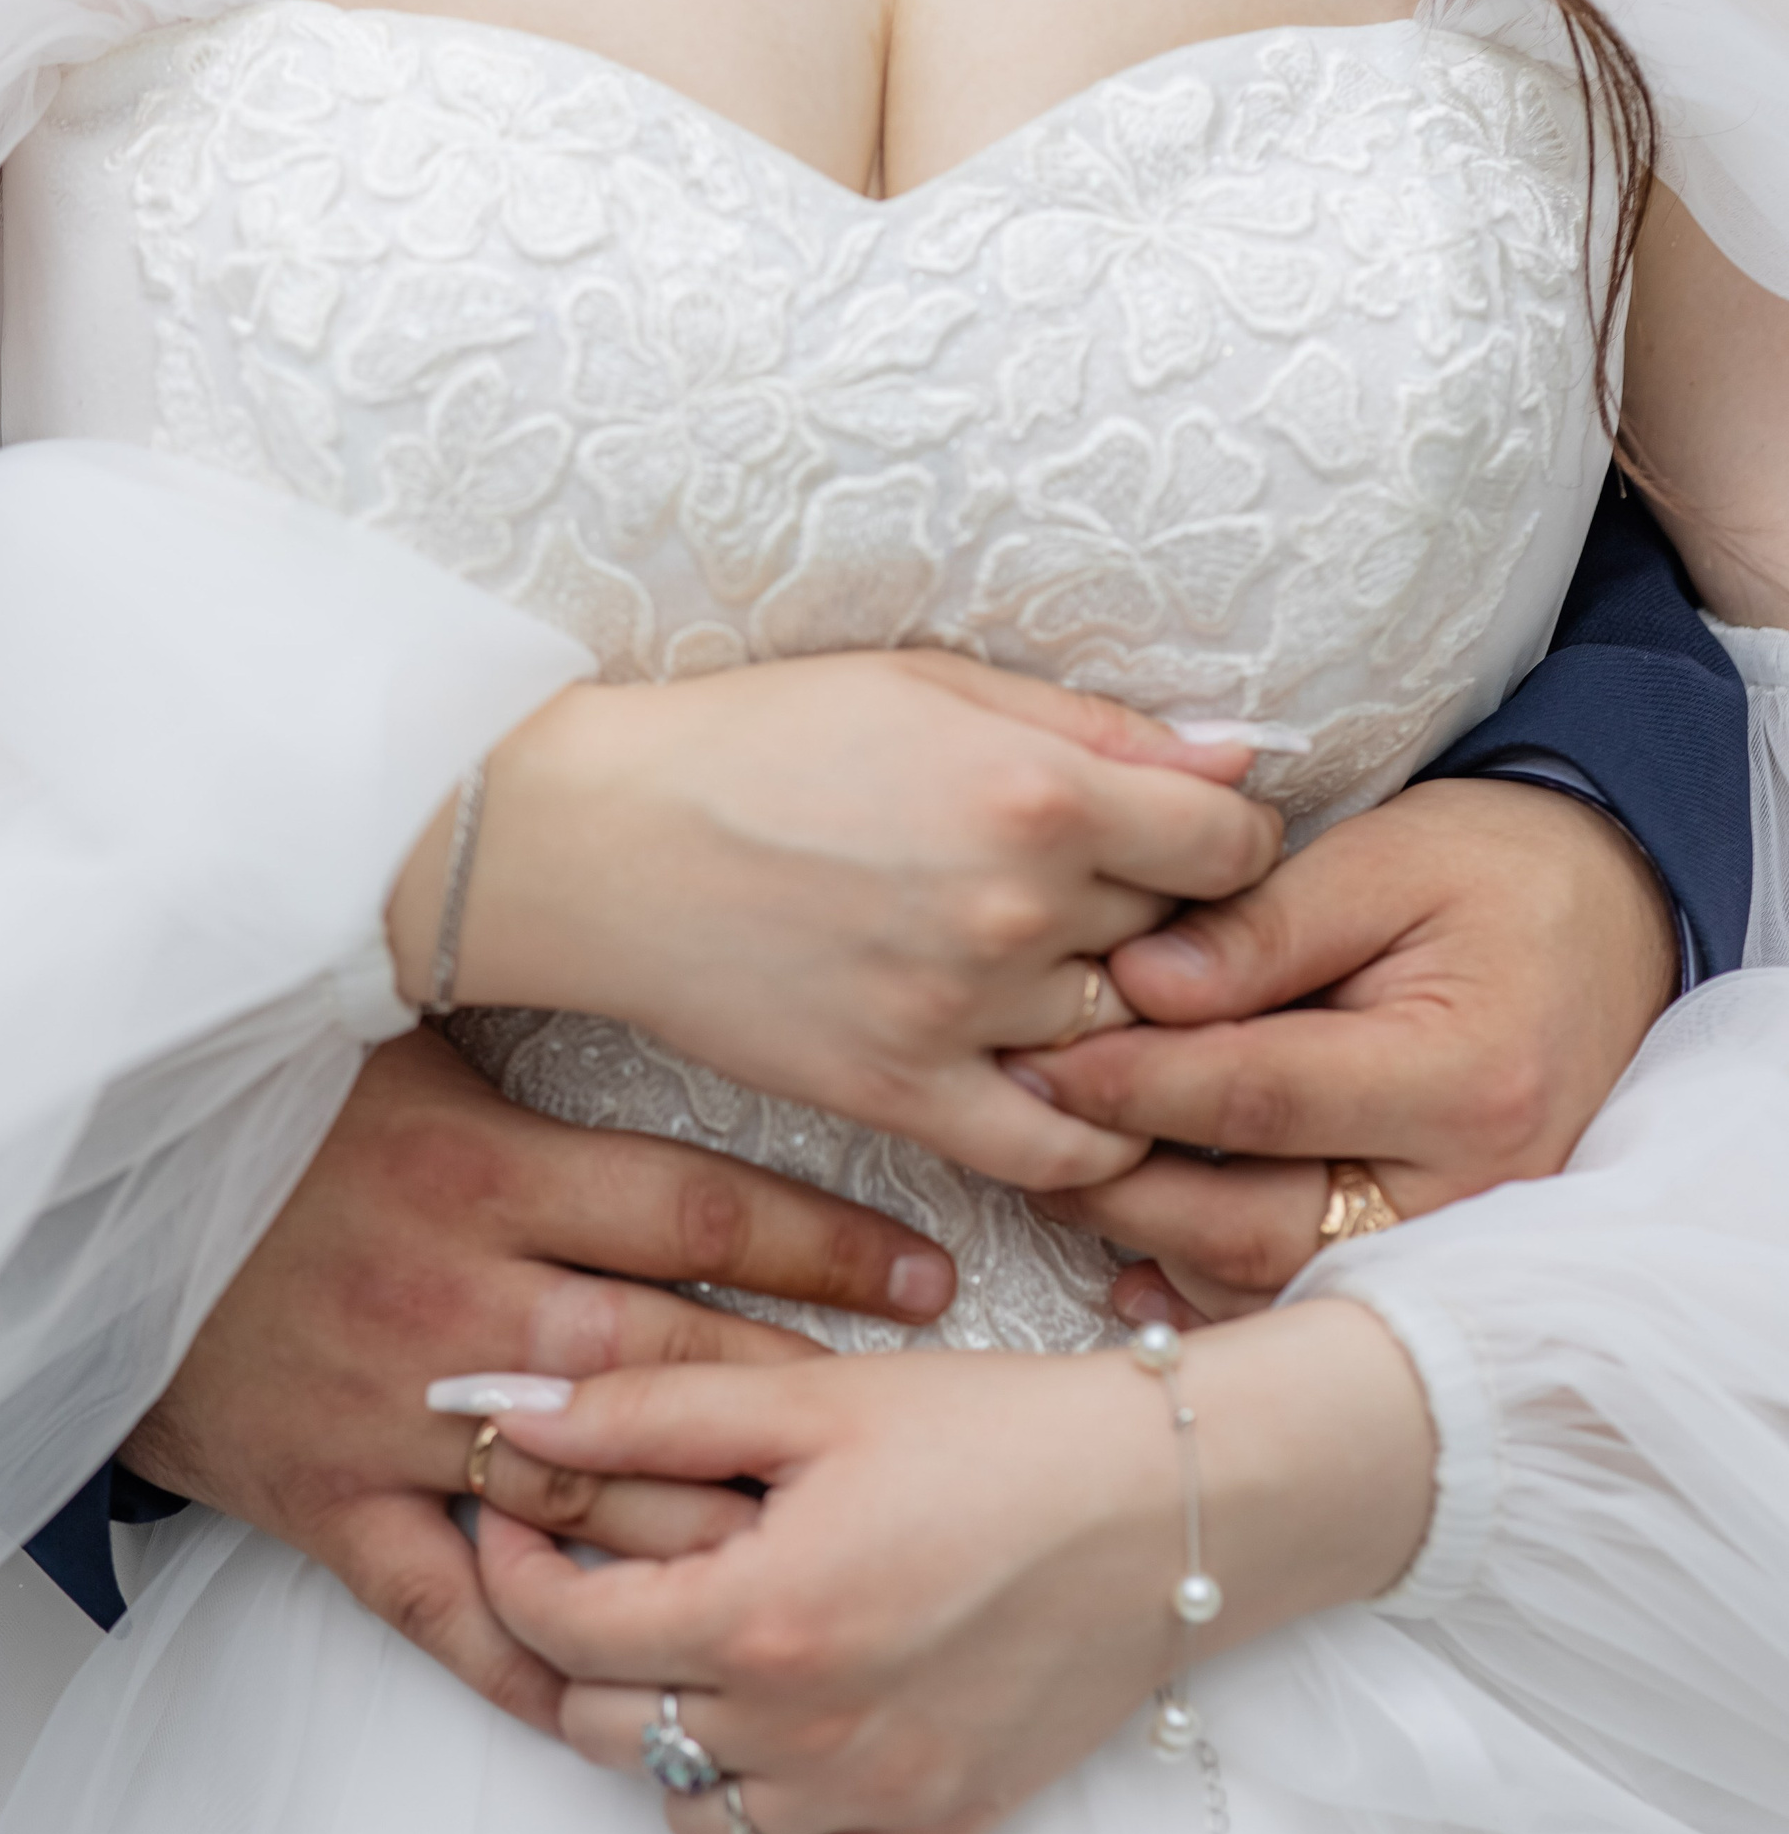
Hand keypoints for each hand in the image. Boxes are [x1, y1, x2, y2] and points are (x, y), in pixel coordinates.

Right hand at [119, 1025, 955, 1730]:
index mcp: (489, 1171)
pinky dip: (534, 1661)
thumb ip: (539, 1043)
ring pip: (587, 1496)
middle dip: (810, 1406)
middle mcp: (461, 1298)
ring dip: (708, 1536)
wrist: (82, 1196)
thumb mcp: (400, 1038)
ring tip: (825, 1565)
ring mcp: (394, 1412)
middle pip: (675, 1364)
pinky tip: (628, 1692)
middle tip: (923, 1444)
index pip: (703, 1209)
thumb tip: (695, 978)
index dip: (832, 1248)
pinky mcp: (327, 1501)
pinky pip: (446, 1609)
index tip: (933, 1280)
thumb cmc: (264, 1111)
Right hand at [388, 653, 1280, 1193]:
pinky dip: (1088, 1130)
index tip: (1187, 844)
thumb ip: (1097, 727)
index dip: (1224, 844)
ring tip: (1062, 976)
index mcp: (1038, 793)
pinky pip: (1052, 1149)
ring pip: (1123, 1037)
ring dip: (1116, 1013)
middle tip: (1114, 904)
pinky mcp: (900, 1093)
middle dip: (1165, 918)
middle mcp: (1017, 909)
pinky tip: (1069, 1089)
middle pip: (1182, 939)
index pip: (1232, 847)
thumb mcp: (931, 683)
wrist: (597, 842)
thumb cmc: (758, 740)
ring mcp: (961, 1013)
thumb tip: (1236, 761)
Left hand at [473, 1297, 1431, 1833]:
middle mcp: (806, 1728)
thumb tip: (501, 1411)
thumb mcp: (815, 1393)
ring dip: (664, 1738)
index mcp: (761, 1612)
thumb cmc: (1004, 1431)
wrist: (1176, 1498)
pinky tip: (772, 1760)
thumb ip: (647, 1410)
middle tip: (601, 1571)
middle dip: (571, 1646)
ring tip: (698, 1647)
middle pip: (604, 1728)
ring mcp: (874, 1794)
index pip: (557, 1627)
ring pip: (687, 1813)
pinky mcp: (942, 1827)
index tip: (513, 1512)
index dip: (508, 1563)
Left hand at [1012, 779, 1678, 1319]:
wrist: (1610, 918)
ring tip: (1058, 1174)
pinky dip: (1209, 1285)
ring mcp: (1458, 1241)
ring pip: (1271, 1278)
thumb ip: (1260, 928)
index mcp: (1463, 1073)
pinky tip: (1133, 1252)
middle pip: (1256, 1222)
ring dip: (1152, 1236)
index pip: (1260, 1096)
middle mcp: (1472, 1184)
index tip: (1040, 1062)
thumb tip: (1137, 985)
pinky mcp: (1433, 1261)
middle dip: (1122, 1182)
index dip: (1135, 1082)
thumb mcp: (1384, 863)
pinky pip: (1305, 1300)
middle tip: (1025, 1132)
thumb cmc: (1493, 876)